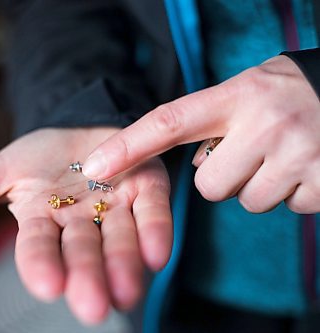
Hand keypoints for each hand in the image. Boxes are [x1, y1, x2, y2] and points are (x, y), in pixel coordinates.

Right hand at [0, 127, 172, 324]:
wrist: (81, 126)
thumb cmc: (39, 156)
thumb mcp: (0, 171)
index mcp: (42, 221)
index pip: (38, 247)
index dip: (40, 265)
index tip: (46, 286)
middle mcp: (80, 223)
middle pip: (83, 252)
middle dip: (87, 276)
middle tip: (92, 307)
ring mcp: (115, 208)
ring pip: (119, 239)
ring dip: (123, 264)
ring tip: (127, 291)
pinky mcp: (146, 190)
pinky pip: (152, 211)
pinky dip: (155, 230)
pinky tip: (158, 254)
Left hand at [83, 55, 319, 213]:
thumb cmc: (288, 92)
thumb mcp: (246, 91)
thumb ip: (210, 121)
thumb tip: (188, 167)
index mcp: (237, 96)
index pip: (169, 122)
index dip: (128, 146)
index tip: (94, 166)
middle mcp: (264, 123)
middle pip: (208, 186)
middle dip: (223, 176)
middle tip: (251, 149)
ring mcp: (298, 152)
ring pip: (247, 201)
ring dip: (259, 185)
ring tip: (282, 152)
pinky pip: (289, 206)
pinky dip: (293, 192)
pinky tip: (306, 163)